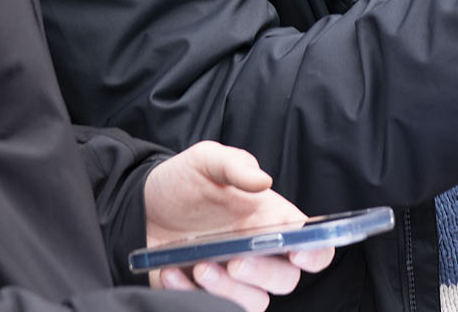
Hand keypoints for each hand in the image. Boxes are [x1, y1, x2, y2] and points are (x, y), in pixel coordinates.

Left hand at [143, 142, 331, 309]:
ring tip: (199, 265)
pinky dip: (189, 294)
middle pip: (285, 280)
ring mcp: (233, 278)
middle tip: (234, 262)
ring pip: (254, 301)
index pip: (312, 243)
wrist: (140, 205)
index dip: (317, 252)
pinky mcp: (205, 295)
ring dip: (229, 291)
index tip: (298, 252)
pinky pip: (212, 308)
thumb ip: (235, 165)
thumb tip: (263, 181)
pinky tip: (171, 270)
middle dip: (263, 274)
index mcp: (270, 219)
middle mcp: (258, 252)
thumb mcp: (206, 160)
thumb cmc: (183, 181)